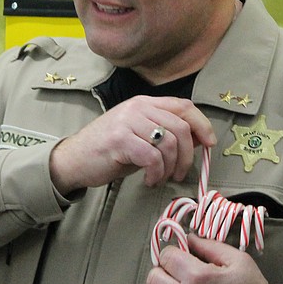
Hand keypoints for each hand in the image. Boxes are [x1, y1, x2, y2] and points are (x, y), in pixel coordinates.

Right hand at [49, 96, 215, 192]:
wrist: (73, 160)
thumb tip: (198, 141)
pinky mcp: (120, 140)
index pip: (183, 106)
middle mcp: (137, 108)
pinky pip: (153, 158)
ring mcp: (127, 122)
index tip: (209, 144)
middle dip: (187, 155)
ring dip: (171, 168)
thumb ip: (165, 134)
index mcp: (144, 103)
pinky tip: (149, 180)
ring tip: (160, 178)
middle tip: (179, 173)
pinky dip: (156, 174)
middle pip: (181, 127)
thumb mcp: (139, 136)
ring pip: (169, 144)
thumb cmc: (108, 151)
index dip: (202, 124)